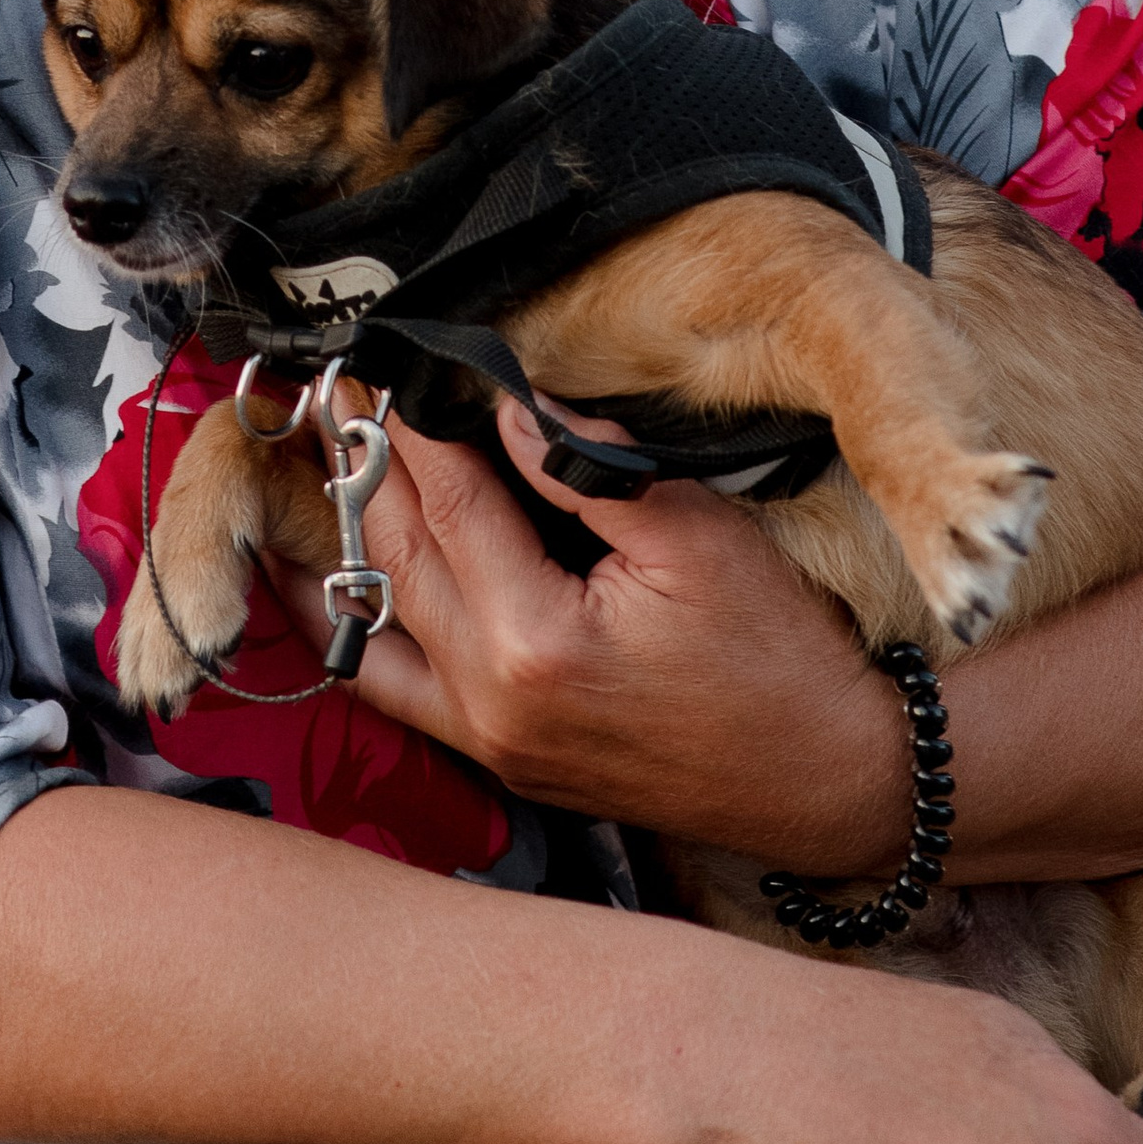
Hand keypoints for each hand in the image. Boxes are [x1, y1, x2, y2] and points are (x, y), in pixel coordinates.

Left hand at [330, 403, 909, 870]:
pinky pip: (392, 685)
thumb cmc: (776, 657)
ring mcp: (487, 741)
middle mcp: (489, 700)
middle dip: (369, 463)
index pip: (451, 499)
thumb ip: (589, 469)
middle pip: (402, 551)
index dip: (415, 425)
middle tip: (343, 392)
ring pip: (384, 613)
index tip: (389, 364)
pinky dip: (351, 627)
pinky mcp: (498, 760)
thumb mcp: (697, 537)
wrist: (823, 779)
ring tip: (332, 456)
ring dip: (355, 529)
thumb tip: (510, 408)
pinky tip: (320, 581)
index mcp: (534, 641)